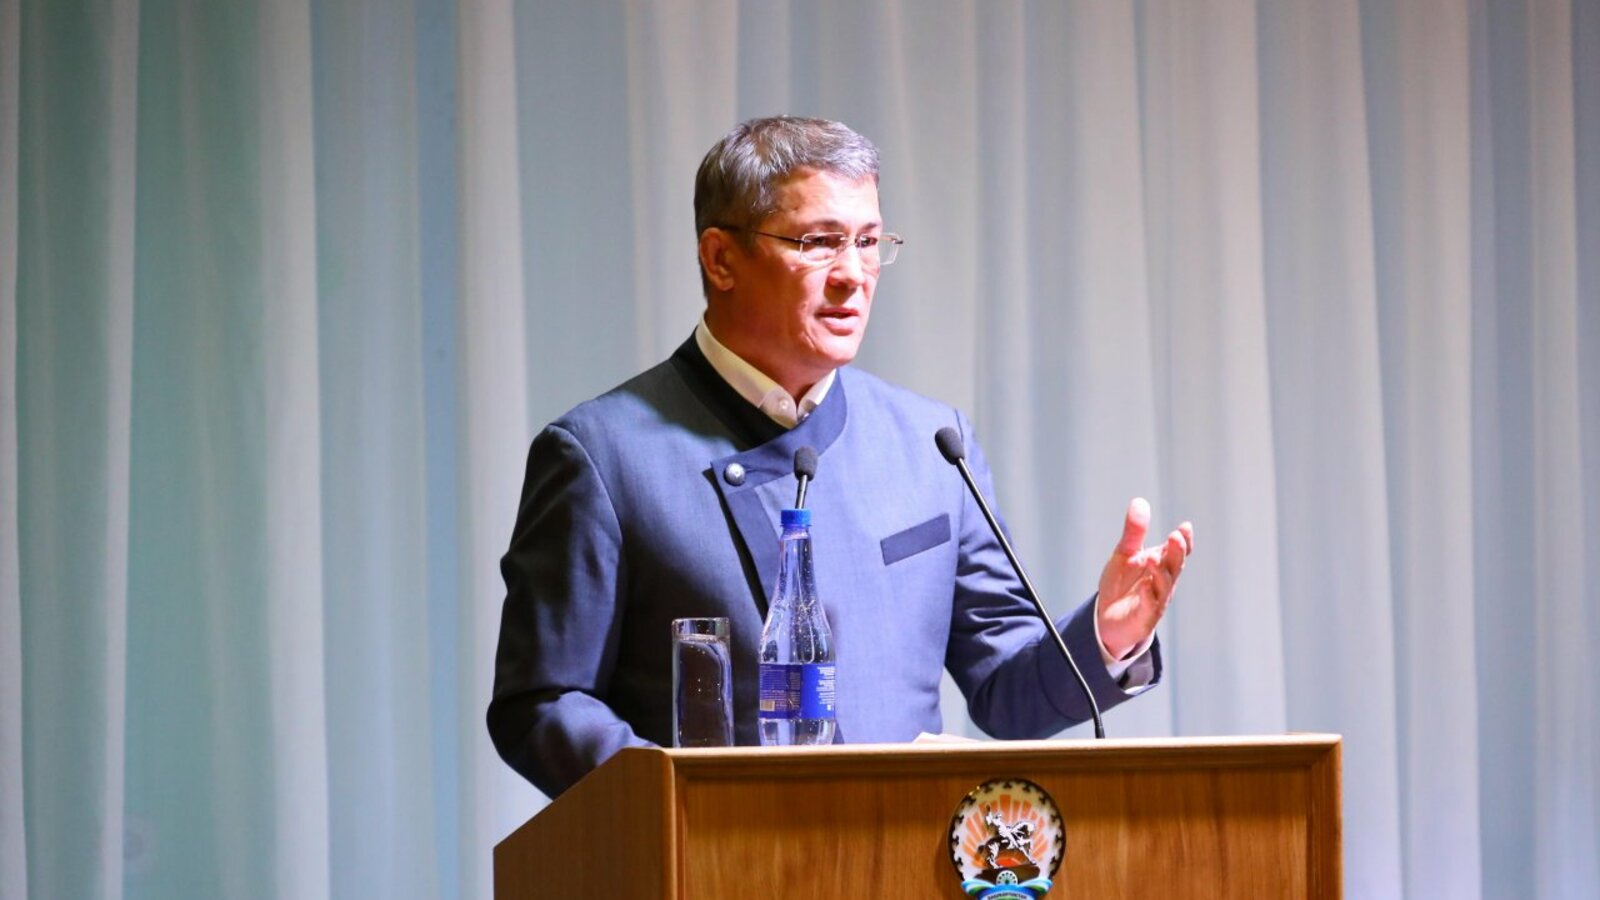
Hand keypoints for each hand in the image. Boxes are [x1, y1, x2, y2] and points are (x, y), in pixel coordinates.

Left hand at [1095, 498, 1192, 660]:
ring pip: (1165, 585)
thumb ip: (1133, 532)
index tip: (1185, 527)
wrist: (1106, 618)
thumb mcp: (1124, 554)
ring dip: (1161, 572)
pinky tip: (1145, 587)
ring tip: (1153, 557)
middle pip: (1175, 565)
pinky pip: (1150, 607)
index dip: (1184, 540)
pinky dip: (1149, 597)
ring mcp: (1156, 599)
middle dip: (1176, 552)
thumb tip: (1140, 502)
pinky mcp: (1145, 617)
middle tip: (1175, 537)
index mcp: (1160, 564)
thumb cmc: (1121, 585)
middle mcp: (1163, 581)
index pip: (1177, 551)